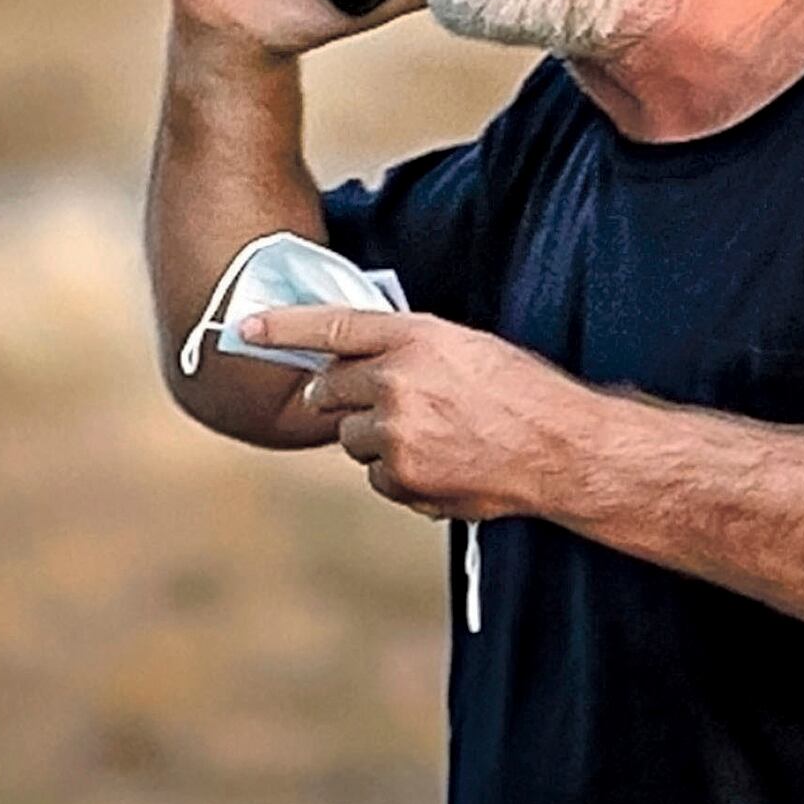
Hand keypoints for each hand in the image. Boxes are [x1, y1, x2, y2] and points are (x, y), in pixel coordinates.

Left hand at [242, 307, 585, 520]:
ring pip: (351, 438)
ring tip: (435, 439)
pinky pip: (376, 477)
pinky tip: (443, 465)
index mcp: (416, 338)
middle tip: (379, 403)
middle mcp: (397, 381)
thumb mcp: (467, 348)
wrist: (561, 448)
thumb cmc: (523, 394)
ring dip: (377, 439)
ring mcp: (395, 433)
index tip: (243, 327)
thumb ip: (409, 350)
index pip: (332, 326)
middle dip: (340, 397)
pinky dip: (400, 475)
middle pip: (329, 389)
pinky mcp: (401, 477)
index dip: (282, 326)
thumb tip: (361, 364)